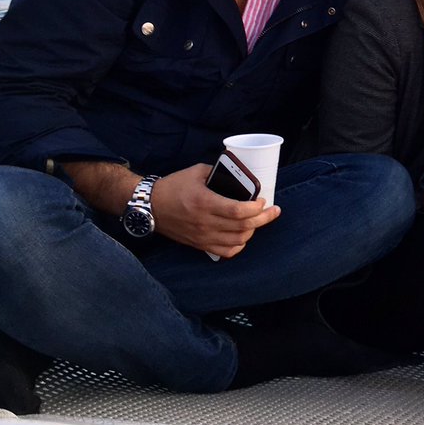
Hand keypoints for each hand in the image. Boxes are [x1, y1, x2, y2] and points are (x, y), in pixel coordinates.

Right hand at [152, 163, 279, 256]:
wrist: (150, 206)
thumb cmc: (173, 186)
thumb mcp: (197, 172)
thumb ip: (218, 172)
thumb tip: (238, 174)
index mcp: (205, 202)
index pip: (237, 211)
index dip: (255, 208)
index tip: (263, 200)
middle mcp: (205, 222)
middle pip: (243, 227)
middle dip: (263, 219)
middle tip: (273, 211)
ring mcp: (202, 236)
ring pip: (237, 241)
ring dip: (253, 231)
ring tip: (259, 220)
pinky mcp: (199, 244)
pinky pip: (225, 252)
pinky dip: (239, 246)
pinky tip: (243, 236)